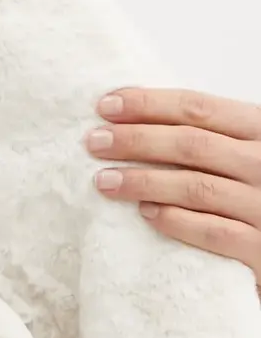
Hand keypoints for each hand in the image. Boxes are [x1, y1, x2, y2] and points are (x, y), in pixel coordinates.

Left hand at [86, 87, 260, 292]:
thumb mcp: (246, 146)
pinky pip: (213, 233)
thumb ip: (209, 132)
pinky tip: (145, 213)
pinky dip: (177, 221)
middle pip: (192, 145)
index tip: (105, 106)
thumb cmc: (260, 184)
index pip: (199, 108)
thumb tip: (134, 117)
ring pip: (197, 188)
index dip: (149, 104)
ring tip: (104, 181)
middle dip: (137, 140)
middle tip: (94, 142)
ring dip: (144, 182)